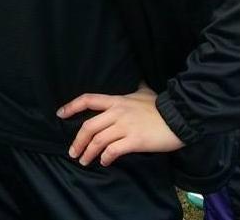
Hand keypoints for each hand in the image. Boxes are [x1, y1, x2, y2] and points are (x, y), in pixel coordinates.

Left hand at [57, 83, 183, 166]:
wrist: (180, 117)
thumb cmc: (161, 106)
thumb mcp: (145, 92)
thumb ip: (136, 87)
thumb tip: (137, 80)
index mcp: (116, 100)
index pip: (87, 99)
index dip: (71, 106)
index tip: (60, 114)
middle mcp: (116, 112)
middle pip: (89, 126)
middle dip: (78, 140)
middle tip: (72, 152)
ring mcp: (125, 126)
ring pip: (99, 140)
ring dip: (88, 152)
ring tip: (84, 161)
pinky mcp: (135, 140)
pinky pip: (114, 150)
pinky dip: (106, 157)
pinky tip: (104, 161)